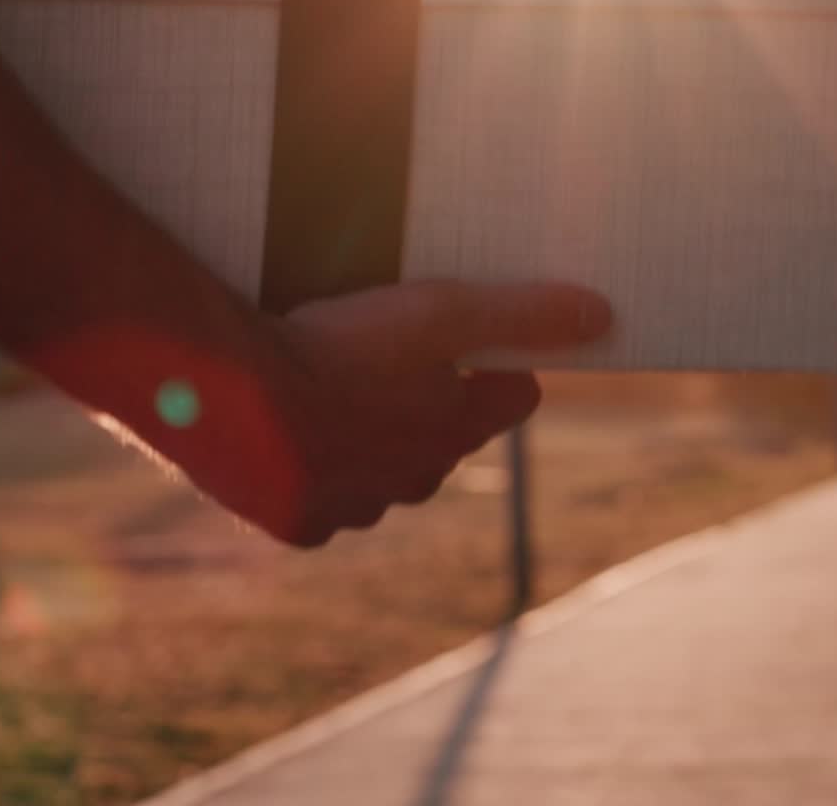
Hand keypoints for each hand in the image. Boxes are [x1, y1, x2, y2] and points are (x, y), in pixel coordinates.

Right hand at [158, 280, 610, 546]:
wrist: (231, 399)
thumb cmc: (341, 349)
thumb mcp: (442, 314)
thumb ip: (523, 315)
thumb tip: (606, 315)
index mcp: (455, 430)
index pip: (510, 397)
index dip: (499, 365)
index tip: (479, 341)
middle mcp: (414, 479)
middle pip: (442, 441)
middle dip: (430, 407)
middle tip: (393, 358)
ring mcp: (354, 507)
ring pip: (377, 472)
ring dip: (366, 440)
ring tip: (332, 392)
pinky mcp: (296, 523)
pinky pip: (315, 497)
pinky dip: (310, 468)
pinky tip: (287, 431)